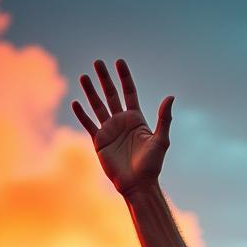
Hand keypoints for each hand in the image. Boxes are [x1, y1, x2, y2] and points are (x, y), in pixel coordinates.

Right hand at [72, 59, 173, 196]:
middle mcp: (122, 122)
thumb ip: (164, 119)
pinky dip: (82, 114)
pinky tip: (76, 103)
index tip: (119, 62)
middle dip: (105, 78)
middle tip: (98, 62)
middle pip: (111, 95)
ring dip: (91, 91)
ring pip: (98, 106)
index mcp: (136, 119)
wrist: (138, 184)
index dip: (124, 77)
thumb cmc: (152, 165)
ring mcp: (110, 131)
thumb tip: (170, 97)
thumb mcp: (161, 140)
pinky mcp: (100, 141)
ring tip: (84, 76)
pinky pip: (89, 124)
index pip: (129, 93)